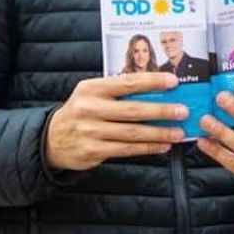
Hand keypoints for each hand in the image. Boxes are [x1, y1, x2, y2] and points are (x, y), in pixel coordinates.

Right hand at [45, 73, 188, 170]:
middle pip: (133, 110)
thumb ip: (119, 91)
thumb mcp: (93, 94)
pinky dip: (147, 147)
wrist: (50, 139)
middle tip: (183, 111)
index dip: (152, 82)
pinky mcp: (92, 152)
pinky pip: (126, 149)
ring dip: (159, 133)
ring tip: (178, 132)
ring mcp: (90, 132)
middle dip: (162, 111)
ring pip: (132, 133)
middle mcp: (89, 109)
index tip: (174, 82)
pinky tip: (162, 145)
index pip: (127, 82)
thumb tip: (159, 91)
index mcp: (92, 89)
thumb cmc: (82, 111)